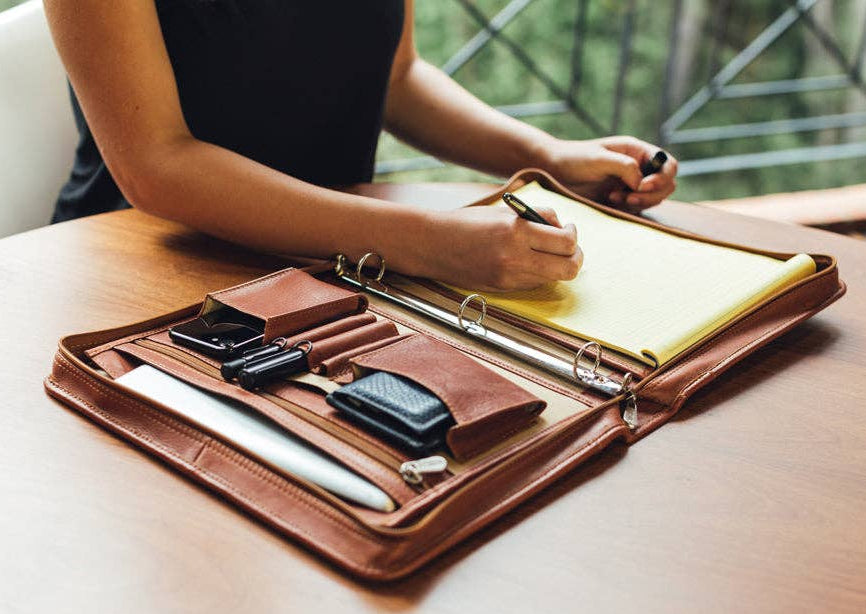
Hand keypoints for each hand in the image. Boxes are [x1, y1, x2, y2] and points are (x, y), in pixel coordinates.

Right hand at [417, 204, 582, 291]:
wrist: (433, 244)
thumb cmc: (468, 223)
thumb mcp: (504, 211)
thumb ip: (537, 216)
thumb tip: (563, 227)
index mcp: (517, 230)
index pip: (566, 241)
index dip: (574, 236)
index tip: (568, 229)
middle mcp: (516, 256)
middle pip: (569, 268)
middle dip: (575, 258)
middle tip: (569, 248)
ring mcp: (509, 276)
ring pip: (553, 278)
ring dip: (557, 266)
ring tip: (547, 253)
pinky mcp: (502, 287)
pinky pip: (533, 284)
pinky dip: (537, 273)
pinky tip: (526, 262)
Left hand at [543, 135, 677, 209]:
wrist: (554, 171)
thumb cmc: (575, 158)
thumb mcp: (600, 158)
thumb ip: (625, 167)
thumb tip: (642, 182)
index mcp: (637, 151)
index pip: (667, 164)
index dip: (661, 177)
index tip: (642, 185)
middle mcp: (639, 167)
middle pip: (666, 185)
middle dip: (651, 194)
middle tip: (628, 197)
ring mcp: (632, 184)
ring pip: (653, 199)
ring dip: (639, 202)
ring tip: (614, 198)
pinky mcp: (622, 199)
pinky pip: (638, 208)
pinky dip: (629, 208)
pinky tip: (610, 201)